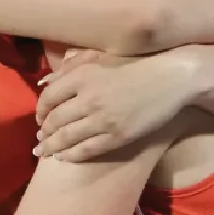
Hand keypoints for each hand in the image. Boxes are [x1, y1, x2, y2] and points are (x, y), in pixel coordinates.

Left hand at [34, 49, 197, 160]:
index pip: (48, 97)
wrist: (173, 77)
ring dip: (52, 147)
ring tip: (45, 152)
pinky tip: (65, 157)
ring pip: (67, 138)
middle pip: (54, 120)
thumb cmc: (137, 64)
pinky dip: (71, 155)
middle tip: (40, 140)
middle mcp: (88, 98)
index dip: (40, 110)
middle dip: (44, 132)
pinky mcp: (117, 135)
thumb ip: (71, 67)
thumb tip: (45, 81)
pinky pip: (86, 150)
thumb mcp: (101, 57)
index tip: (40, 118)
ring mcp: (103, 119)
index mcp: (82, 75)